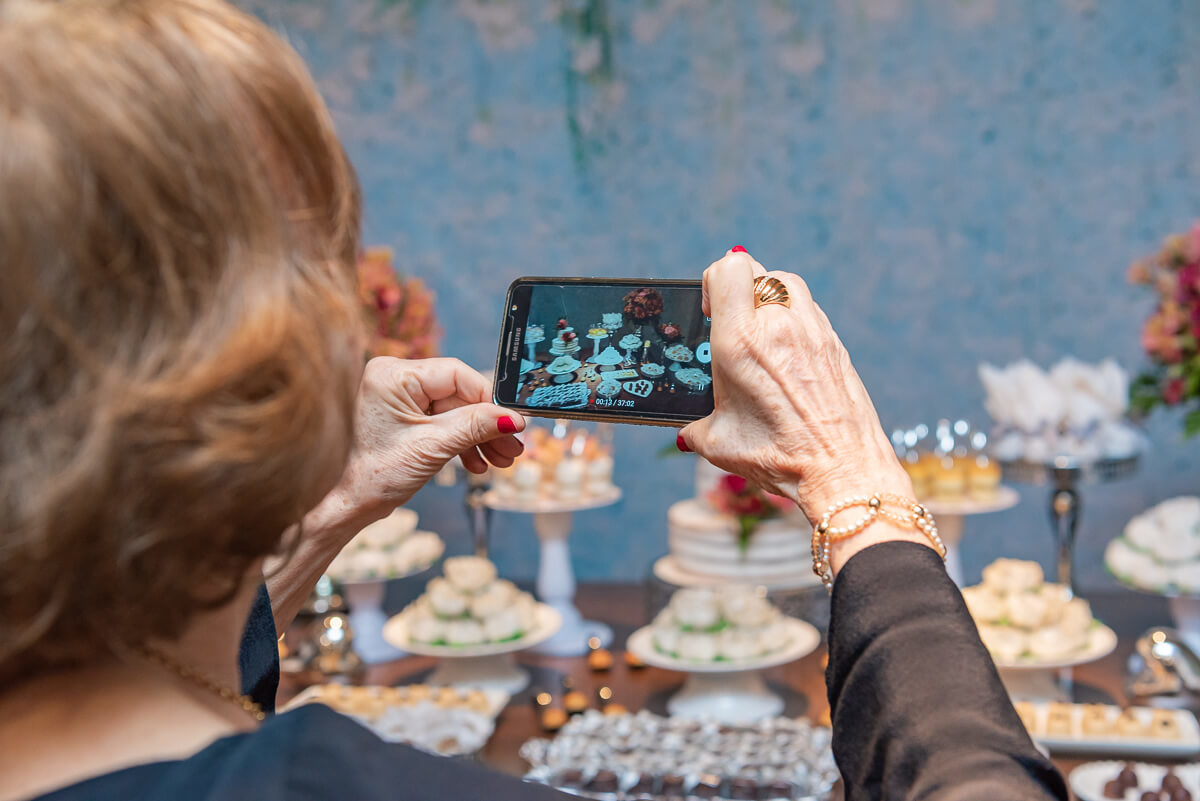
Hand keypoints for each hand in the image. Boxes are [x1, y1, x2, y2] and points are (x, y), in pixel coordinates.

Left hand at [338, 357, 525, 517]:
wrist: (358, 502)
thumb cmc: (381, 474)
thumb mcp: (434, 447)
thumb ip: (475, 426)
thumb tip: (513, 418)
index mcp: (394, 375)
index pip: (457, 374)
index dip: (488, 399)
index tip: (514, 422)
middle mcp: (396, 378)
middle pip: (460, 394)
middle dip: (487, 425)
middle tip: (512, 447)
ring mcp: (402, 397)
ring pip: (457, 410)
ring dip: (480, 436)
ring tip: (500, 460)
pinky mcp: (409, 414)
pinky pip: (446, 420)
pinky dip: (464, 441)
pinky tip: (478, 463)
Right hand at [679, 249, 926, 569]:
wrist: (842, 469)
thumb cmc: (778, 457)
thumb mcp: (718, 443)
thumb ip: (694, 428)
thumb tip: (687, 431)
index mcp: (740, 342)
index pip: (727, 269)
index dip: (713, 279)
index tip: (708, 308)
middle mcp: (778, 326)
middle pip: (757, 271)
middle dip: (739, 289)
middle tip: (733, 321)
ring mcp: (813, 330)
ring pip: (787, 284)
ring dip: (770, 297)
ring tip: (761, 330)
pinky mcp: (835, 344)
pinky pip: (811, 311)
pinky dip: (795, 319)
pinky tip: (787, 352)